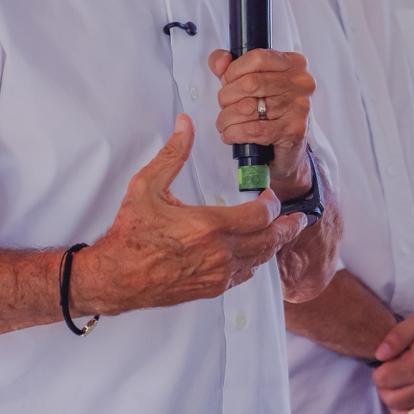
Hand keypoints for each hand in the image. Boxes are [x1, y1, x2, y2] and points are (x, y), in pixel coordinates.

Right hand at [72, 114, 307, 314]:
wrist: (116, 277)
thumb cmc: (130, 233)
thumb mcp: (147, 186)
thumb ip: (172, 154)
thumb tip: (185, 124)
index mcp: (208, 225)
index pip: (259, 216)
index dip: (271, 205)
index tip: (269, 196)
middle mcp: (219, 253)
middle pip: (268, 241)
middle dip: (286, 228)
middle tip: (298, 219)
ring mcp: (217, 274)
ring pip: (259, 260)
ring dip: (273, 246)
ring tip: (283, 234)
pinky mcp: (210, 289)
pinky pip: (244, 276)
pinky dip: (254, 263)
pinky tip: (255, 255)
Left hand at [209, 49, 315, 199]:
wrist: (288, 148)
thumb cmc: (269, 111)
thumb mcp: (249, 81)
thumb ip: (229, 66)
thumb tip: (220, 62)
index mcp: (292, 63)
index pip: (257, 58)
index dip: (233, 71)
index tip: (227, 82)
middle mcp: (300, 83)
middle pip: (250, 83)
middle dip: (227, 97)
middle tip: (224, 106)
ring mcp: (299, 106)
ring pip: (248, 108)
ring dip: (228, 118)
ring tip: (225, 122)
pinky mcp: (294, 130)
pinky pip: (254, 130)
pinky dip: (235, 133)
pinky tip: (230, 134)